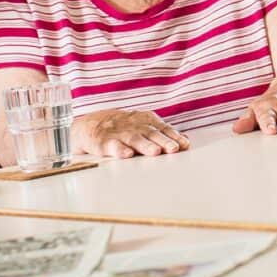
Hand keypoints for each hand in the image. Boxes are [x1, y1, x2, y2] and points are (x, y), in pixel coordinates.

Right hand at [74, 108, 188, 158]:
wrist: (90, 125)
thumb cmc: (123, 127)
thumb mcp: (143, 126)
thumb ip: (163, 133)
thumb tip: (186, 140)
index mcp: (145, 120)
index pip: (163, 128)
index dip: (174, 136)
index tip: (184, 145)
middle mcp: (134, 125)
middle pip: (151, 133)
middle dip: (164, 141)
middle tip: (174, 149)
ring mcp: (119, 133)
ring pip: (134, 139)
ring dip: (145, 145)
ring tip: (155, 152)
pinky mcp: (104, 142)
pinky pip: (113, 146)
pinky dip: (120, 150)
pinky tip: (127, 155)